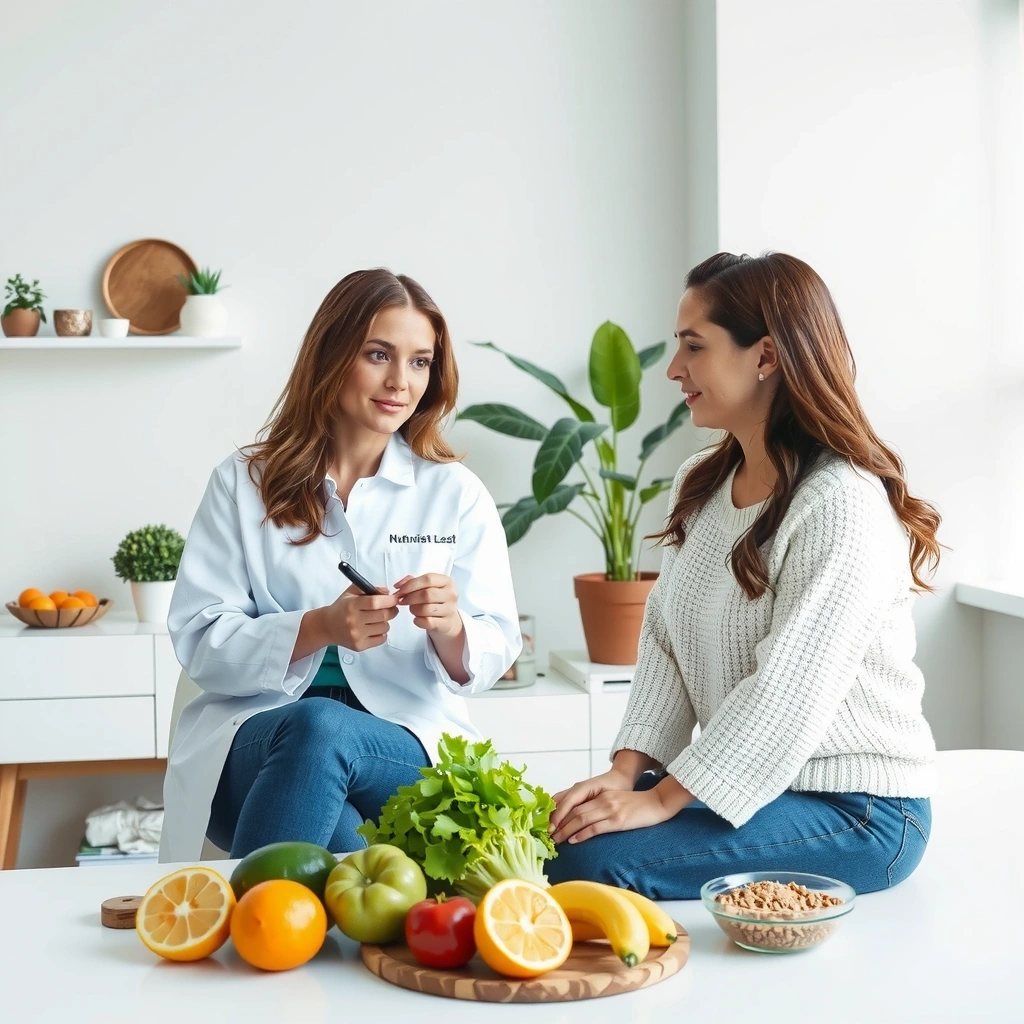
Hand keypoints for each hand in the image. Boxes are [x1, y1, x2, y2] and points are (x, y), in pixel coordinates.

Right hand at [323, 584, 398, 651]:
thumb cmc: (342, 608)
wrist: (327, 626)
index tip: (394, 599)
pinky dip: (382, 633)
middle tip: (390, 608)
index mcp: (352, 605)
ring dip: (385, 622)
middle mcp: (353, 621)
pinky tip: (373, 629)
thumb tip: (387, 593)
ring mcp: (356, 635)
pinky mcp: (359, 645)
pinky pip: (381, 639)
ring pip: (385, 627)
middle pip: (383, 615)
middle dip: (392, 610)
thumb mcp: (352, 592)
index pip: (375, 602)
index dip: (389, 600)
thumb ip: (370, 588)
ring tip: (377, 619)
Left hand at [393, 573, 462, 638]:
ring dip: (414, 610)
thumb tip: (399, 585)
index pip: (428, 579)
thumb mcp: (426, 587)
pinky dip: (418, 621)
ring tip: (413, 609)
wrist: (448, 620)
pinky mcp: (446, 624)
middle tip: (402, 601)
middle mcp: (451, 594)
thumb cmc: (434, 600)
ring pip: (426, 609)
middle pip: (427, 594)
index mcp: (447, 581)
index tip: (400, 590)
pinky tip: (417, 619)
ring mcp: (450, 610)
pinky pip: (427, 622)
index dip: (411, 584)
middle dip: (410, 598)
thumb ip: (412, 582)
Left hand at [549, 786, 676, 844]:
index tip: (550, 824)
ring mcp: (610, 809)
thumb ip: (601, 806)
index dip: (561, 814)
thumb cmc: (638, 805)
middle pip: (574, 812)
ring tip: (557, 840)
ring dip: (566, 830)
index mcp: (601, 796)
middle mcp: (603, 800)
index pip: (575, 804)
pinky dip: (582, 834)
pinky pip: (596, 827)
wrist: (657, 802)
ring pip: (581, 819)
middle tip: (548, 835)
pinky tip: (574, 840)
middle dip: (559, 824)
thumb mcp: (616, 801)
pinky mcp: (618, 820)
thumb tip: (585, 821)